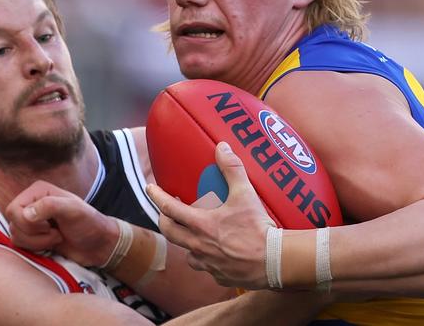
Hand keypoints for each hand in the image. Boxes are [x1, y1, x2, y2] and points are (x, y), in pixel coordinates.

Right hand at [5, 180, 118, 266]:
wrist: (97, 244)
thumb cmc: (88, 223)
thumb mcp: (73, 210)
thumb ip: (50, 206)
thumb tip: (25, 213)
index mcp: (38, 191)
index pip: (13, 209)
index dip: (28, 222)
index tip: (49, 224)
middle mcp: (32, 203)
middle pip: (12, 224)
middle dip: (34, 234)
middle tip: (55, 231)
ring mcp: (31, 220)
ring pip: (15, 236)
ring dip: (37, 242)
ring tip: (57, 237)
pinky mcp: (33, 236)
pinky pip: (20, 245)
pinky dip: (36, 248)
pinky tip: (52, 243)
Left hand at [147, 142, 275, 289]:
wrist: (274, 261)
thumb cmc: (258, 228)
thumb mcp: (245, 194)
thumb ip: (232, 169)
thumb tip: (222, 147)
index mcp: (201, 225)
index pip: (170, 208)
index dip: (157, 196)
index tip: (150, 188)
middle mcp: (198, 245)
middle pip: (170, 232)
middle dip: (164, 219)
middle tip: (167, 211)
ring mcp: (207, 263)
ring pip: (187, 252)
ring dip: (185, 241)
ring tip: (193, 233)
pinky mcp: (219, 275)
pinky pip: (206, 266)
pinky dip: (206, 258)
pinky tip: (216, 253)